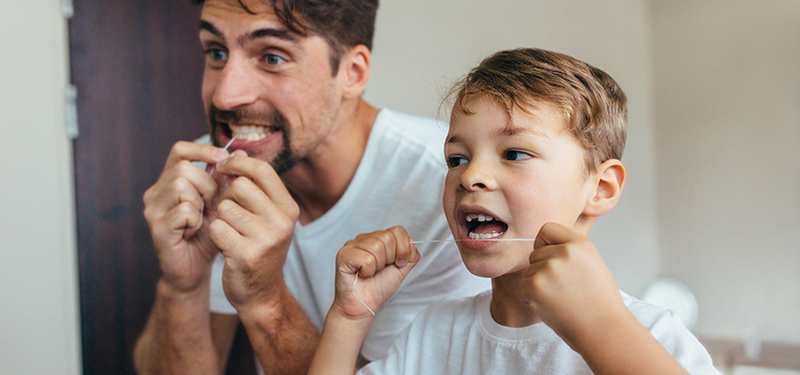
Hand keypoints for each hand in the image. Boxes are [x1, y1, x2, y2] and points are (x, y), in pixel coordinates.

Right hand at [143, 141, 229, 292]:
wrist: (195, 270)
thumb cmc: (208, 235)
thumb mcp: (220, 203)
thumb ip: (226, 179)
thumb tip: (240, 152)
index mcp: (169, 182)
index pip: (179, 150)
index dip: (202, 150)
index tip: (223, 159)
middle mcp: (156, 192)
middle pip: (183, 168)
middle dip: (207, 184)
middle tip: (213, 204)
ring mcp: (153, 210)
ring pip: (181, 185)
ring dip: (201, 202)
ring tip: (203, 218)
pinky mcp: (157, 228)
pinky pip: (183, 210)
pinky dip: (195, 219)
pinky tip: (195, 231)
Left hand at [207, 151, 299, 312]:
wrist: (262, 294)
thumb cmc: (259, 248)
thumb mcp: (265, 216)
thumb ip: (253, 186)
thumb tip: (234, 152)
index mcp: (288, 208)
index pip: (262, 170)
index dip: (239, 163)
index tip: (224, 167)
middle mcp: (282, 221)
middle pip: (240, 186)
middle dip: (226, 195)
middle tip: (226, 211)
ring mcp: (265, 239)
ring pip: (225, 207)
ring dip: (219, 217)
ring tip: (228, 230)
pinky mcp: (245, 254)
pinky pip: (216, 228)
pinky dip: (214, 234)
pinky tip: (223, 244)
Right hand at [332, 226, 419, 319]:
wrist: (364, 306)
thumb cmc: (379, 288)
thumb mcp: (401, 269)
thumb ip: (410, 255)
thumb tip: (411, 241)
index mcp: (378, 238)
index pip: (397, 230)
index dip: (403, 249)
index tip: (398, 264)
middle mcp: (364, 238)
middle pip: (388, 237)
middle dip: (390, 259)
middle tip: (380, 270)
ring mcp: (352, 245)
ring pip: (377, 247)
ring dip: (378, 266)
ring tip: (370, 273)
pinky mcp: (343, 255)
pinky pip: (366, 258)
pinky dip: (368, 271)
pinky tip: (361, 274)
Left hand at [518, 222, 626, 348]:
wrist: (603, 330)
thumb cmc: (599, 301)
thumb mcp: (592, 262)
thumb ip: (571, 249)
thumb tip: (546, 242)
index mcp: (580, 244)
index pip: (547, 229)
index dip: (546, 244)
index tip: (553, 259)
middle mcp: (564, 253)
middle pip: (535, 253)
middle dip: (543, 269)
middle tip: (564, 288)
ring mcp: (548, 269)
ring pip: (529, 271)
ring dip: (538, 285)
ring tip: (561, 299)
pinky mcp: (534, 287)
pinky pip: (522, 287)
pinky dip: (531, 298)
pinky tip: (551, 306)